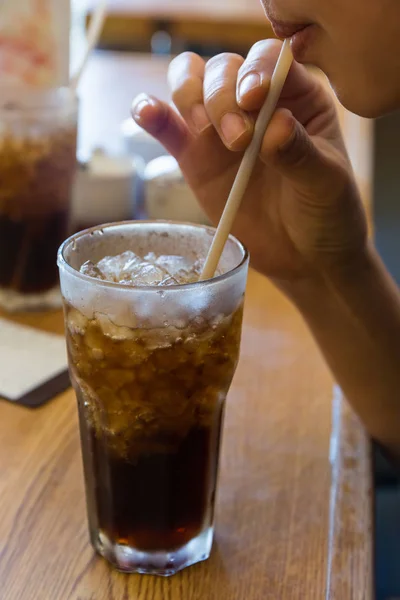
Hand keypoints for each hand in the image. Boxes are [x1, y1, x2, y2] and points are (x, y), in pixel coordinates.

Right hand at [131, 40, 367, 283]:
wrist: (304, 256)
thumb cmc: (326, 212)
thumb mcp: (325, 182)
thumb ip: (300, 152)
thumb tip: (275, 125)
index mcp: (297, 97)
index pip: (268, 60)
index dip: (255, 70)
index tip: (255, 100)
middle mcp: (255, 104)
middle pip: (224, 68)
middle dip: (222, 96)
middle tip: (238, 140)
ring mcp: (221, 130)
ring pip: (191, 84)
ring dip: (190, 97)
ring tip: (205, 132)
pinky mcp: (196, 159)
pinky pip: (168, 128)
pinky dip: (152, 114)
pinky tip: (146, 112)